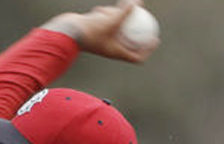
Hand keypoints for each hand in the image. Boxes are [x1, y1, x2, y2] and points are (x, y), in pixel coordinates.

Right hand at [41, 0, 158, 63]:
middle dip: (136, 33)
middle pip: (127, 43)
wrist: (68, 33)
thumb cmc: (90, 31)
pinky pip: (103, 25)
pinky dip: (104, 17)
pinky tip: (100, 10)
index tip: (154, 40)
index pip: (136, 57)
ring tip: (118, 10)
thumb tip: (139, 2)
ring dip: (118, 20)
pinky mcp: (93, 34)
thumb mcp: (111, 20)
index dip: (147, 51)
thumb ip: (125, 12)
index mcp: (116, 53)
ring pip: (114, 31)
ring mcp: (101, 41)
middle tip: (145, 22)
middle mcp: (110, 48)